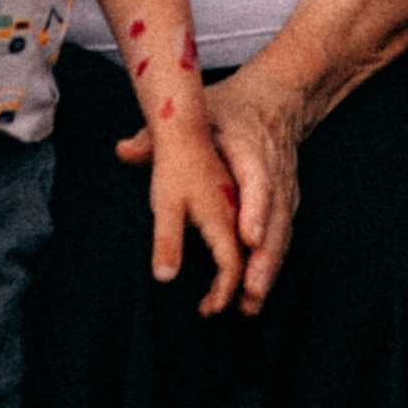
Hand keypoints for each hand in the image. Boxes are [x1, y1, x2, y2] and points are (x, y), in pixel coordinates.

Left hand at [112, 60, 304, 316]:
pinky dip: (270, 268)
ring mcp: (282, 192)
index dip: (256, 210)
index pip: (258, 181)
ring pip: (281, 235)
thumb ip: (159, 136)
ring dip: (267, 271)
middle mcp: (271, 175)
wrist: (273, 101)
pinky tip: (253, 297)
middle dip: (265, 256)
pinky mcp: (283, 207)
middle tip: (249, 290)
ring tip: (249, 305)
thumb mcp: (195, 114)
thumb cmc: (227, 112)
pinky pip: (281, 241)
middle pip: (275, 218)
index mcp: (250, 151)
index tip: (249, 238)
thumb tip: (123, 151)